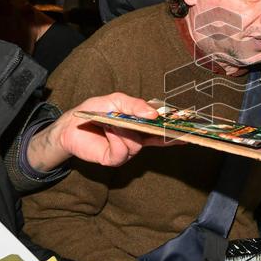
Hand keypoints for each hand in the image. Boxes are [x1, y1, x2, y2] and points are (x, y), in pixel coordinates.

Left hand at [27, 93, 166, 172]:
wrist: (71, 124)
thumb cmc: (94, 111)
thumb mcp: (116, 101)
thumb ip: (135, 105)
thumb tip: (154, 114)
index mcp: (140, 126)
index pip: (161, 131)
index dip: (175, 132)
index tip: (190, 132)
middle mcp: (137, 139)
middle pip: (155, 139)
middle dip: (161, 133)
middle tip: (165, 125)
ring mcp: (126, 150)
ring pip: (137, 144)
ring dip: (126, 130)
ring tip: (113, 121)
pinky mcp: (114, 159)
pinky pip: (123, 151)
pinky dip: (117, 138)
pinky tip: (110, 130)